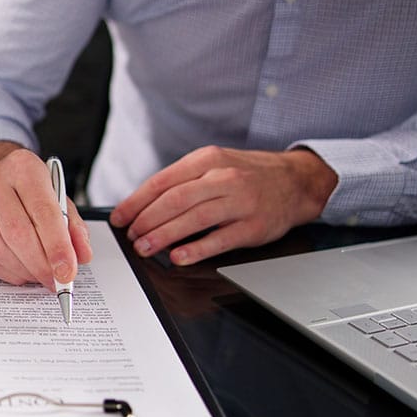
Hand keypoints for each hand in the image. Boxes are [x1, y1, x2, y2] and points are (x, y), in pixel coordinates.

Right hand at [0, 141, 93, 287]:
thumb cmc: (30, 187)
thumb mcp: (58, 196)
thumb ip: (73, 226)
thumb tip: (80, 256)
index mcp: (23, 167)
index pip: (43, 212)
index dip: (57, 247)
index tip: (66, 272)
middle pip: (18, 233)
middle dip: (40, 265)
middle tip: (55, 280)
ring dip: (23, 271)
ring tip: (39, 275)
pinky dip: (6, 272)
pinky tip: (21, 272)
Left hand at [109, 146, 337, 265]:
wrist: (296, 180)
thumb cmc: (247, 175)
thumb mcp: (214, 164)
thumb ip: (182, 181)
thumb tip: (142, 205)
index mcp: (207, 160)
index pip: (162, 182)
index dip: (136, 202)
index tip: (120, 218)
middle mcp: (223, 178)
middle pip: (175, 200)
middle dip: (146, 221)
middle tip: (130, 236)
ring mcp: (240, 202)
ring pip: (194, 219)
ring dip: (164, 236)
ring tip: (145, 247)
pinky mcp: (254, 226)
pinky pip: (220, 239)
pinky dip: (196, 249)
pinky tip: (178, 257)